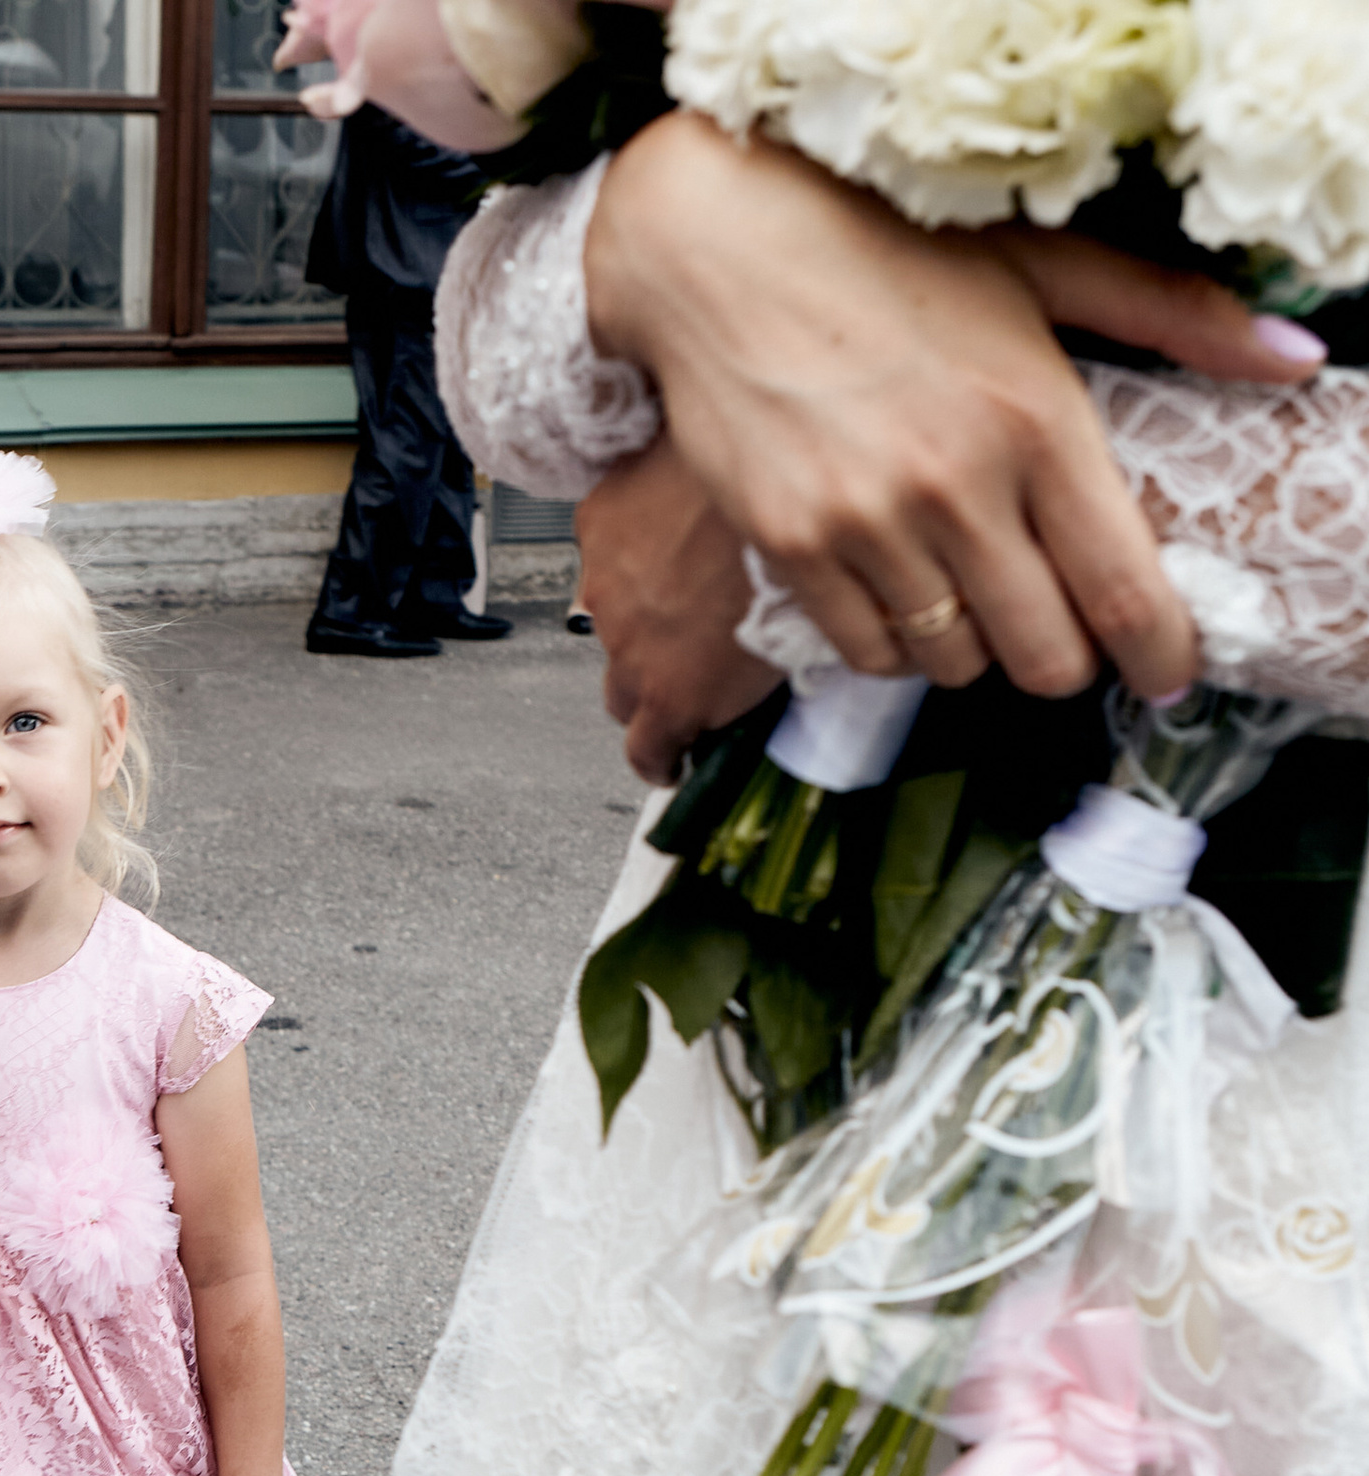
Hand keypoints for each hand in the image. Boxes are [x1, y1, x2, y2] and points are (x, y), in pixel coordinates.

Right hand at [577, 434, 781, 783]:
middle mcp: (628, 648)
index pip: (644, 753)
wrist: (783, 456)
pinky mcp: (598, 525)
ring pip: (610, 618)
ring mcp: (606, 587)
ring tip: (693, 573)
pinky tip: (672, 527)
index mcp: (676, 692)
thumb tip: (776, 684)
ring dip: (644, 609)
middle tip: (694, 654)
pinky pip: (604, 552)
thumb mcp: (803, 644)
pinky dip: (630, 549)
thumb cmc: (809, 547)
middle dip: (651, 684)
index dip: (662, 757)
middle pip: (620, 691)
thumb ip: (763, 679)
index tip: (673, 755)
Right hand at [582, 114, 1325, 706]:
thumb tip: (1292, 359)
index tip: (1167, 674)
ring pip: (951, 662)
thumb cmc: (888, 258)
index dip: (1158, 653)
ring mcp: (868, 525)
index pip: (1123, 588)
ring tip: (965, 598)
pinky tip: (898, 600)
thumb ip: (1172, 316)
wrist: (727, 260)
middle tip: (1058, 639)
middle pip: (1041, 652)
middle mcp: (957, 485)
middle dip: (1063, 661)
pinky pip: (866, 652)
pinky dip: (894, 648)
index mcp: (1037, 419)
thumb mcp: (1043, 267)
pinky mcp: (792, 548)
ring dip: (971, 650)